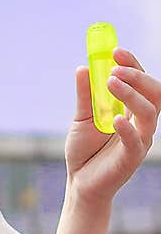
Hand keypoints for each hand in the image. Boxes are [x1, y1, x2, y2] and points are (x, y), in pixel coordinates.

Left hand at [65, 47, 159, 207]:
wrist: (79, 181)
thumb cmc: (85, 149)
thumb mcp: (82, 117)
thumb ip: (86, 95)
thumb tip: (84, 67)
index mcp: (131, 110)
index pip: (141, 82)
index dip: (132, 65)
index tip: (115, 51)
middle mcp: (141, 122)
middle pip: (154, 94)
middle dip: (138, 76)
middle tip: (114, 68)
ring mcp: (139, 140)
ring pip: (149, 113)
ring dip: (131, 94)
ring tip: (111, 82)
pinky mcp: (132, 158)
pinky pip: (136, 141)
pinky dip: (128, 128)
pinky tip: (115, 118)